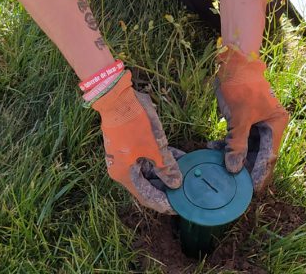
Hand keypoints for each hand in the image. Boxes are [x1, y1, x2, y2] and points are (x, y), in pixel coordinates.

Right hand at [91, 71, 181, 213]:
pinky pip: (147, 158)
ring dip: (166, 171)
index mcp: (125, 175)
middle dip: (167, 187)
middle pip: (147, 184)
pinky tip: (179, 158)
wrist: (118, 97)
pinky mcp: (129, 145)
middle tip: (186, 191)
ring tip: (187, 174)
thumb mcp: (156, 147)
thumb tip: (176, 184)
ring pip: (149, 170)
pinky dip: (161, 159)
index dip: (163, 203)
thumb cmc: (135, 124)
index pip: (146, 197)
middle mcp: (122, 169)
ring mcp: (125, 156)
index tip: (179, 208)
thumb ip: (167, 167)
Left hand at [213, 47, 288, 191]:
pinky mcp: (243, 120)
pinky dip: (226, 144)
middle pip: (258, 154)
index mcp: (276, 124)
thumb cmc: (240, 87)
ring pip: (246, 147)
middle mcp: (269, 125)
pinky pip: (237, 138)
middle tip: (233, 184)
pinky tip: (213, 148)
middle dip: (245, 168)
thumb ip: (237, 144)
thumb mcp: (238, 118)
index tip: (251, 191)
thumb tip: (234, 169)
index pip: (269, 156)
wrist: (231, 63)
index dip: (260, 174)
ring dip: (232, 156)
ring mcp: (256, 123)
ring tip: (218, 165)